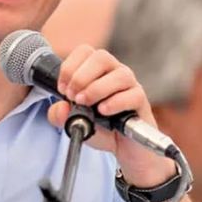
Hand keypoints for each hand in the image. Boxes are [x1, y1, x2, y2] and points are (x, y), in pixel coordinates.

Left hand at [46, 45, 175, 187]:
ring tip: (85, 104)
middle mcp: (115, 72)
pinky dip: (115, 102)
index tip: (62, 89)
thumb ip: (60, 116)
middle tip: (73, 97)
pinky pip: (133, 95)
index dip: (69, 67)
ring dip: (97, 88)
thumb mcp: (74, 123)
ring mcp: (130, 85)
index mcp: (97, 71)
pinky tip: (103, 111)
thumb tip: (60, 107)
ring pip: (119, 74)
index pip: (84, 52)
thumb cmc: (102, 129)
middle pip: (101, 57)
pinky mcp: (141, 102)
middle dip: (81, 76)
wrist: (125, 149)